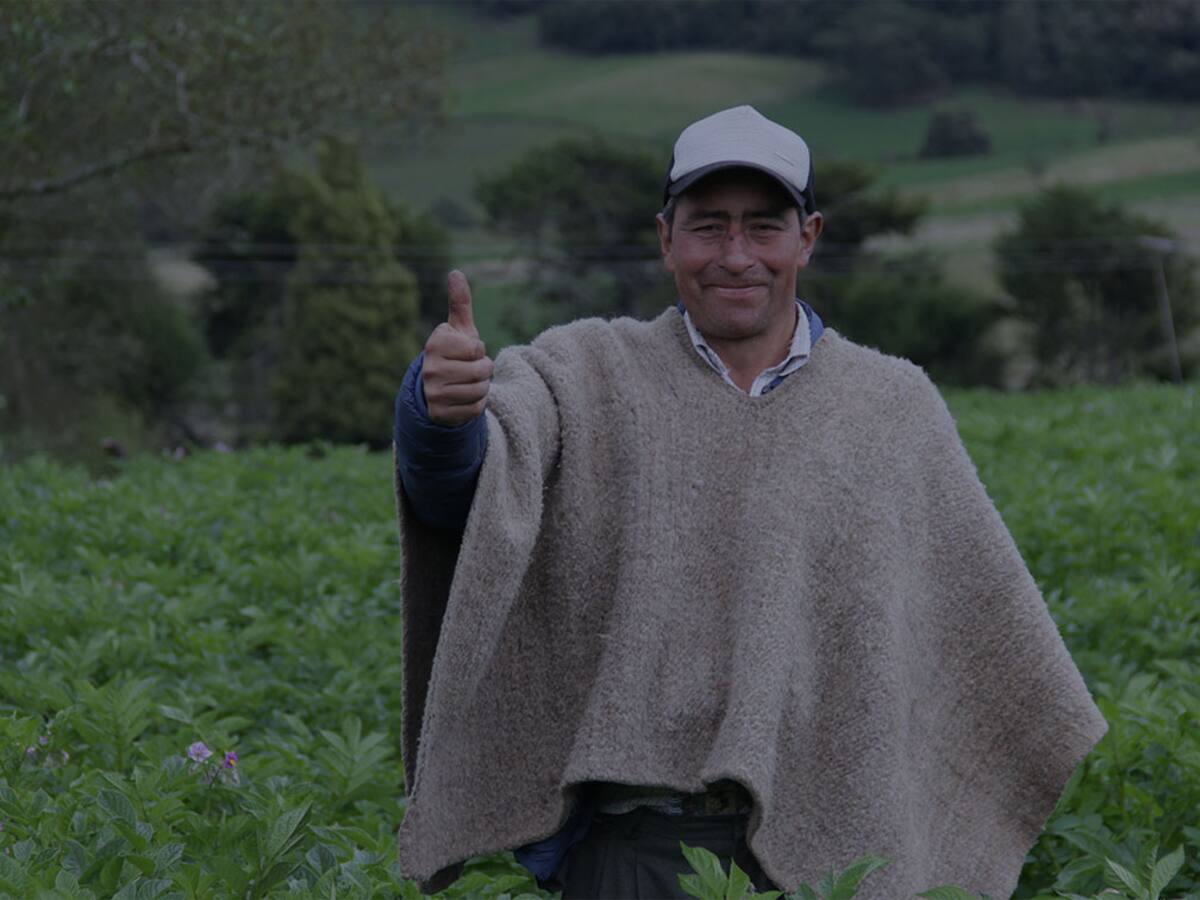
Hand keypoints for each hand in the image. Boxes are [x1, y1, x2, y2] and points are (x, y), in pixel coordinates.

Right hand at [421, 270, 493, 426]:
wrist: (436, 390)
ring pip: (480, 390)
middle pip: (481, 370)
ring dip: (482, 388)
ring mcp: (433, 392)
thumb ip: (460, 302)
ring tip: (469, 383)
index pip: (476, 348)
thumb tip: (455, 272)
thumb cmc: (454, 354)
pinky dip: (476, 404)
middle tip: (471, 370)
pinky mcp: (440, 413)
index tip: (467, 352)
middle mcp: (430, 368)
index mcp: (435, 344)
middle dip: (483, 370)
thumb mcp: (458, 329)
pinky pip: (475, 409)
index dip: (478, 350)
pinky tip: (464, 399)